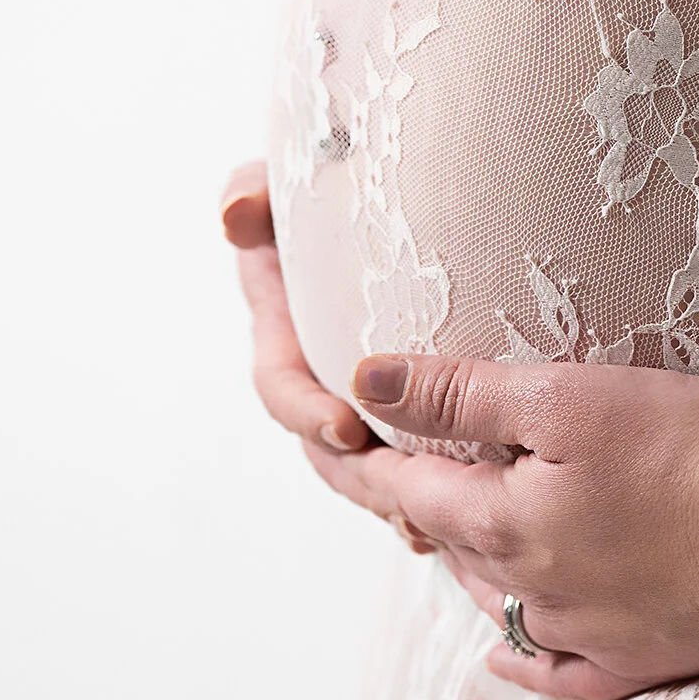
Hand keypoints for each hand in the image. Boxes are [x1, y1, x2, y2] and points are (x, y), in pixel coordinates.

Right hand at [224, 162, 451, 551]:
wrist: (428, 192)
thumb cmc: (343, 174)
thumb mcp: (297, 176)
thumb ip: (259, 188)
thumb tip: (234, 215)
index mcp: (287, 327)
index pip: (281, 385)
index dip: (304, 410)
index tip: (346, 424)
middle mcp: (323, 372)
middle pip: (329, 449)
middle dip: (362, 478)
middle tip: (406, 498)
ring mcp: (371, 398)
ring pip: (375, 469)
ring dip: (399, 500)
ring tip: (439, 525)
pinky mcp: (423, 412)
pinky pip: (422, 469)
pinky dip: (438, 500)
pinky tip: (464, 524)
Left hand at [305, 353, 698, 699]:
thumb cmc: (691, 447)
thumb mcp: (564, 396)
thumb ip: (461, 393)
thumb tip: (364, 380)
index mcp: (505, 524)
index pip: (408, 491)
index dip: (367, 459)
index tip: (334, 438)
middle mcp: (533, 591)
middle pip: (453, 546)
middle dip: (420, 506)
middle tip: (395, 469)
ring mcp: (588, 634)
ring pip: (499, 603)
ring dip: (469, 565)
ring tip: (456, 531)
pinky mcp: (642, 659)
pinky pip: (559, 672)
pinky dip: (523, 658)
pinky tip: (504, 652)